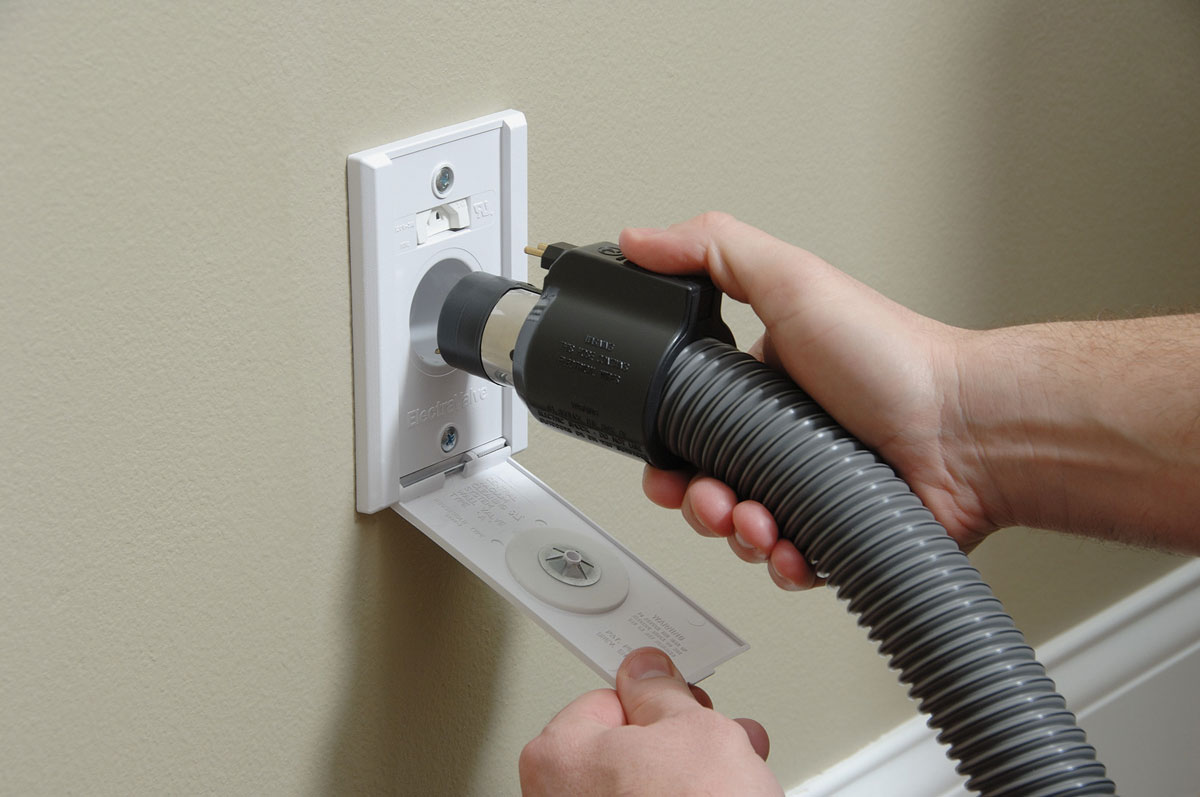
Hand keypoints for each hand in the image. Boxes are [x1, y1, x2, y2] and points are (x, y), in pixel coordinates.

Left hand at [519, 647, 779, 795]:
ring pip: (639, 788)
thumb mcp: (693, 728)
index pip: (606, 700)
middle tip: (717, 738)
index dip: (657, 700)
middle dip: (677, 740)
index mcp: (556, 755)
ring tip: (736, 773)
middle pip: (623, 747)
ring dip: (687, 775)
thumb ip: (663, 691)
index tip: (683, 701)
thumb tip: (648, 672)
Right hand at [621, 213, 992, 590]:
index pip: (691, 424)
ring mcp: (811, 489)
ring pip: (743, 531)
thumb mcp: (794, 282)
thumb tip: (641, 240)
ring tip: (759, 523)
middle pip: (709, 485)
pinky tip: (791, 550)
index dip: (668, 451)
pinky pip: (791, 563)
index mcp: (764, 386)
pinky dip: (782, 564)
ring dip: (736, 534)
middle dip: (698, 503)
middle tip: (714, 501)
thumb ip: (713, 252)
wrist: (969, 432)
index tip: (660, 467)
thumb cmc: (895, 357)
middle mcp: (785, 439)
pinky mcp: (839, 533)